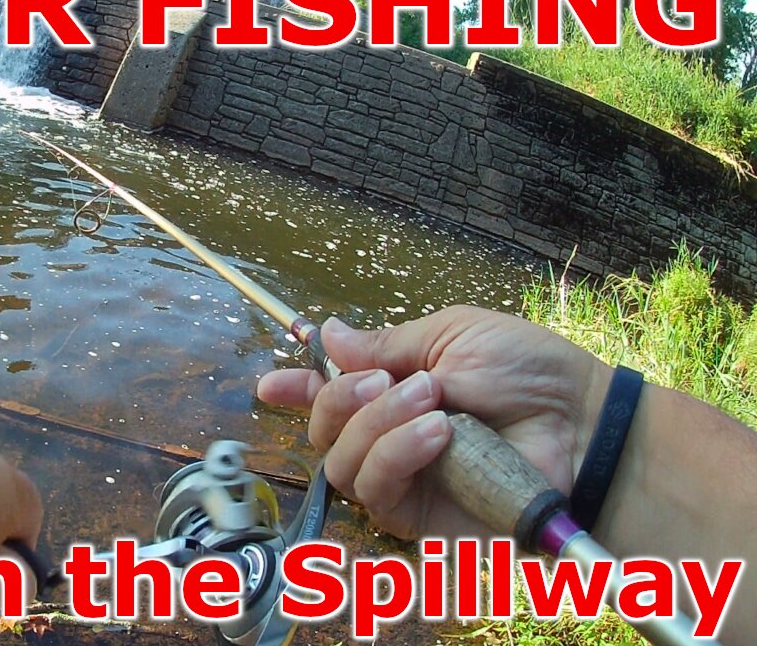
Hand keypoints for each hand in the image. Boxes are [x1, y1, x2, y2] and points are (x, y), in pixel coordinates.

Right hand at [257, 306, 610, 539]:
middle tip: (388, 380)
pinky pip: (375, 489)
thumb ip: (387, 345)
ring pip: (341, 461)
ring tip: (431, 405)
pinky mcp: (416, 517)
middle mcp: (389, 436)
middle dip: (341, 398)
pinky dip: (396, 454)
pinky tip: (435, 435)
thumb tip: (329, 334)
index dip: (296, 388)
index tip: (270, 383)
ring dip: (377, 424)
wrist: (581, 426)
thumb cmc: (528, 374)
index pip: (329, 394)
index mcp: (394, 389)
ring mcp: (401, 479)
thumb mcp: (452, 336)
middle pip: (323, 430)